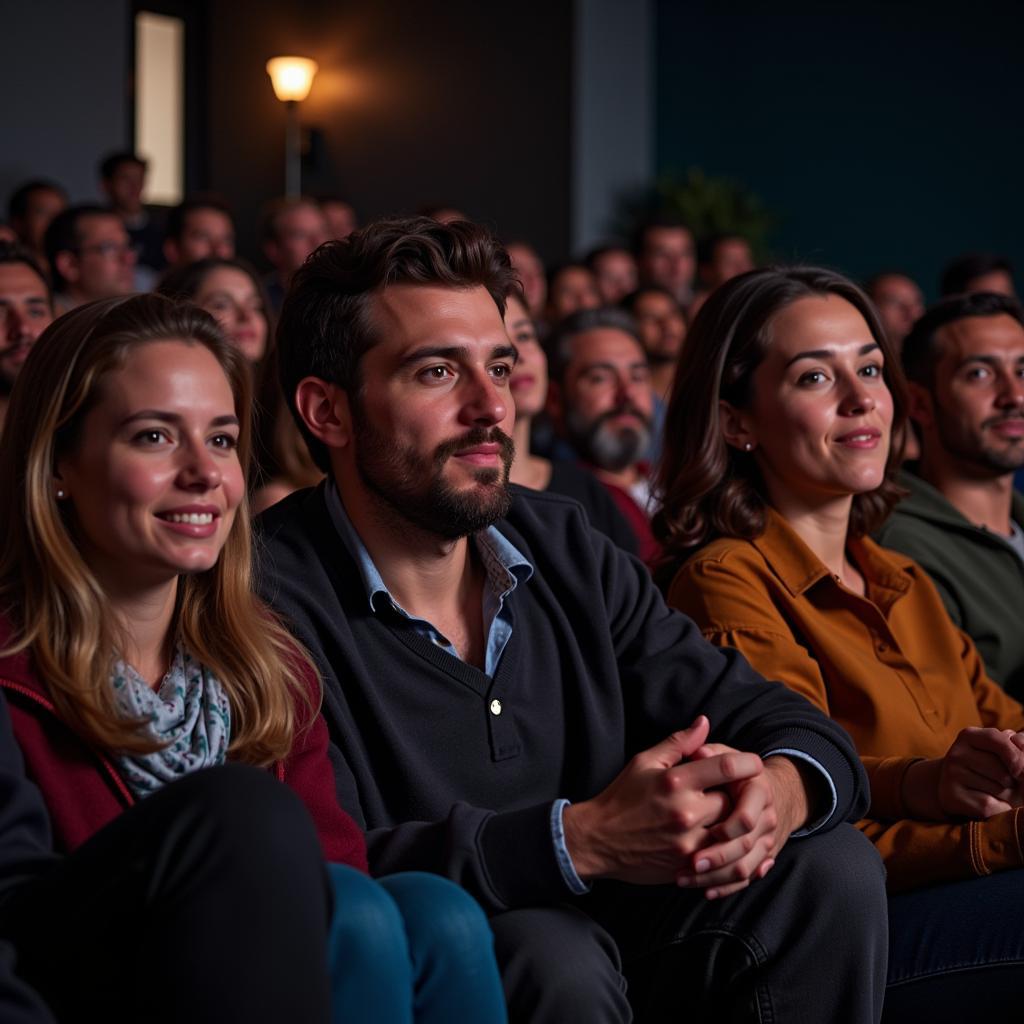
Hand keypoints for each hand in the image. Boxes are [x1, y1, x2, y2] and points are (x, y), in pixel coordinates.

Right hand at [562, 717, 762, 884]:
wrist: (597, 839)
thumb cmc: (621, 796)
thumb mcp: (644, 761)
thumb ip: (678, 743)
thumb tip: (704, 722)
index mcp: (675, 782)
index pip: (727, 768)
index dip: (747, 763)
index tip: (753, 764)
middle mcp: (685, 812)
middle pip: (734, 802)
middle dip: (735, 796)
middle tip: (732, 792)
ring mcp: (687, 843)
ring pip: (732, 833)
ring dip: (732, 825)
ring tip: (726, 817)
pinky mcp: (686, 867)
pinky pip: (721, 861)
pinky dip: (726, 851)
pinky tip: (723, 842)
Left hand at [677, 746, 808, 898]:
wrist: (771, 792)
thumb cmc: (736, 771)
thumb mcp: (725, 754)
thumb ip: (710, 753)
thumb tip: (696, 752)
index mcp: (757, 790)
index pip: (746, 816)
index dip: (726, 827)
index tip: (702, 830)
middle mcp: (767, 817)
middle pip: (745, 846)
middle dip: (717, 856)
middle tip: (690, 862)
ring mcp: (767, 840)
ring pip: (745, 867)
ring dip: (716, 876)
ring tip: (685, 878)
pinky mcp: (762, 858)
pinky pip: (746, 878)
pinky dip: (725, 887)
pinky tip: (703, 889)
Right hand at [905, 728, 1023, 819]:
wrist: (963, 791)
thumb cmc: (993, 770)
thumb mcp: (1006, 754)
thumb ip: (1019, 750)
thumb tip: (1021, 766)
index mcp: (969, 736)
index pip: (998, 740)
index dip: (1016, 756)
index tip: (1020, 771)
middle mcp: (956, 753)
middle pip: (1002, 771)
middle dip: (1013, 782)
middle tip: (1006, 783)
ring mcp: (951, 774)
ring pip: (997, 789)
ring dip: (1007, 796)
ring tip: (997, 792)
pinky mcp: (952, 796)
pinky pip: (988, 805)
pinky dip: (998, 808)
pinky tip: (991, 803)